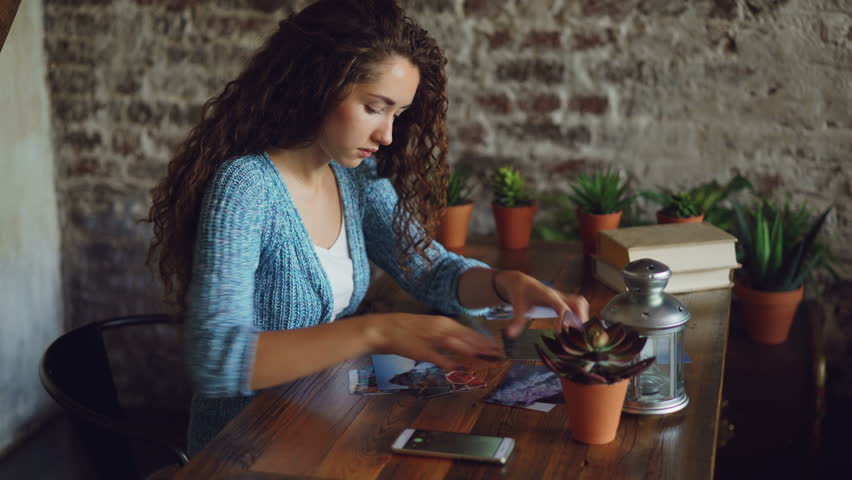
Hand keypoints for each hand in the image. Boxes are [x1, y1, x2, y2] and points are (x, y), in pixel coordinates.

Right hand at [363, 313, 504, 370]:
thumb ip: (446, 339)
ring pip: (457, 344)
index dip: (485, 340)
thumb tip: (461, 346)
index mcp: (443, 323)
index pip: (469, 332)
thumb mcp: (430, 330)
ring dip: (473, 351)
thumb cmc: (408, 330)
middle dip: (485, 346)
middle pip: (468, 337)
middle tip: (501, 354)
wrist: (385, 329)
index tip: (498, 347)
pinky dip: (448, 361)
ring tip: (488, 357)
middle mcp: (441, 329)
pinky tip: (457, 367)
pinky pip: (437, 356)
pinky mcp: (421, 350)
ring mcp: (431, 339)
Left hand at [494, 270, 589, 337]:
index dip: (566, 317)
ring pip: (581, 303)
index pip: (560, 306)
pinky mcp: (564, 300)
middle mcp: (558, 295)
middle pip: (578, 303)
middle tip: (579, 335)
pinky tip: (578, 329)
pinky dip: (581, 316)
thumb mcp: (517, 306)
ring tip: (580, 334)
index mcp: (547, 296)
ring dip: (584, 317)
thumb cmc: (520, 293)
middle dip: (581, 318)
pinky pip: (578, 306)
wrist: (521, 281)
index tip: (568, 330)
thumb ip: (516, 320)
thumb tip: (510, 335)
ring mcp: (563, 297)